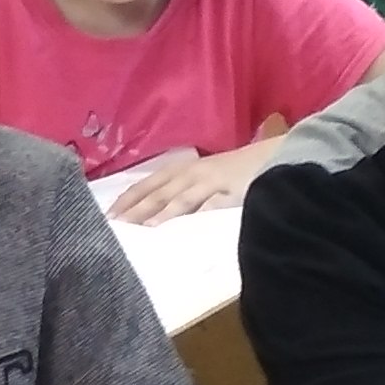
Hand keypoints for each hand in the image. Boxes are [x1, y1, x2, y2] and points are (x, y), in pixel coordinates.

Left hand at [108, 143, 274, 223]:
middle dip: (136, 210)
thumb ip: (181, 191)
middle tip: (116, 226)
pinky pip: (214, 204)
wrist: (276, 156)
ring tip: (145, 228)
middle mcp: (192, 174)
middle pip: (159, 193)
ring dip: (162, 213)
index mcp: (182, 169)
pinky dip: (200, 214)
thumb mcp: (203, 176)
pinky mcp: (233, 192)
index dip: (127, 199)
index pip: (147, 184)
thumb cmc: (235, 169)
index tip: (108, 216)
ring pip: (182, 198)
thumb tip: (151, 212)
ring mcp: (212, 182)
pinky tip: (189, 226)